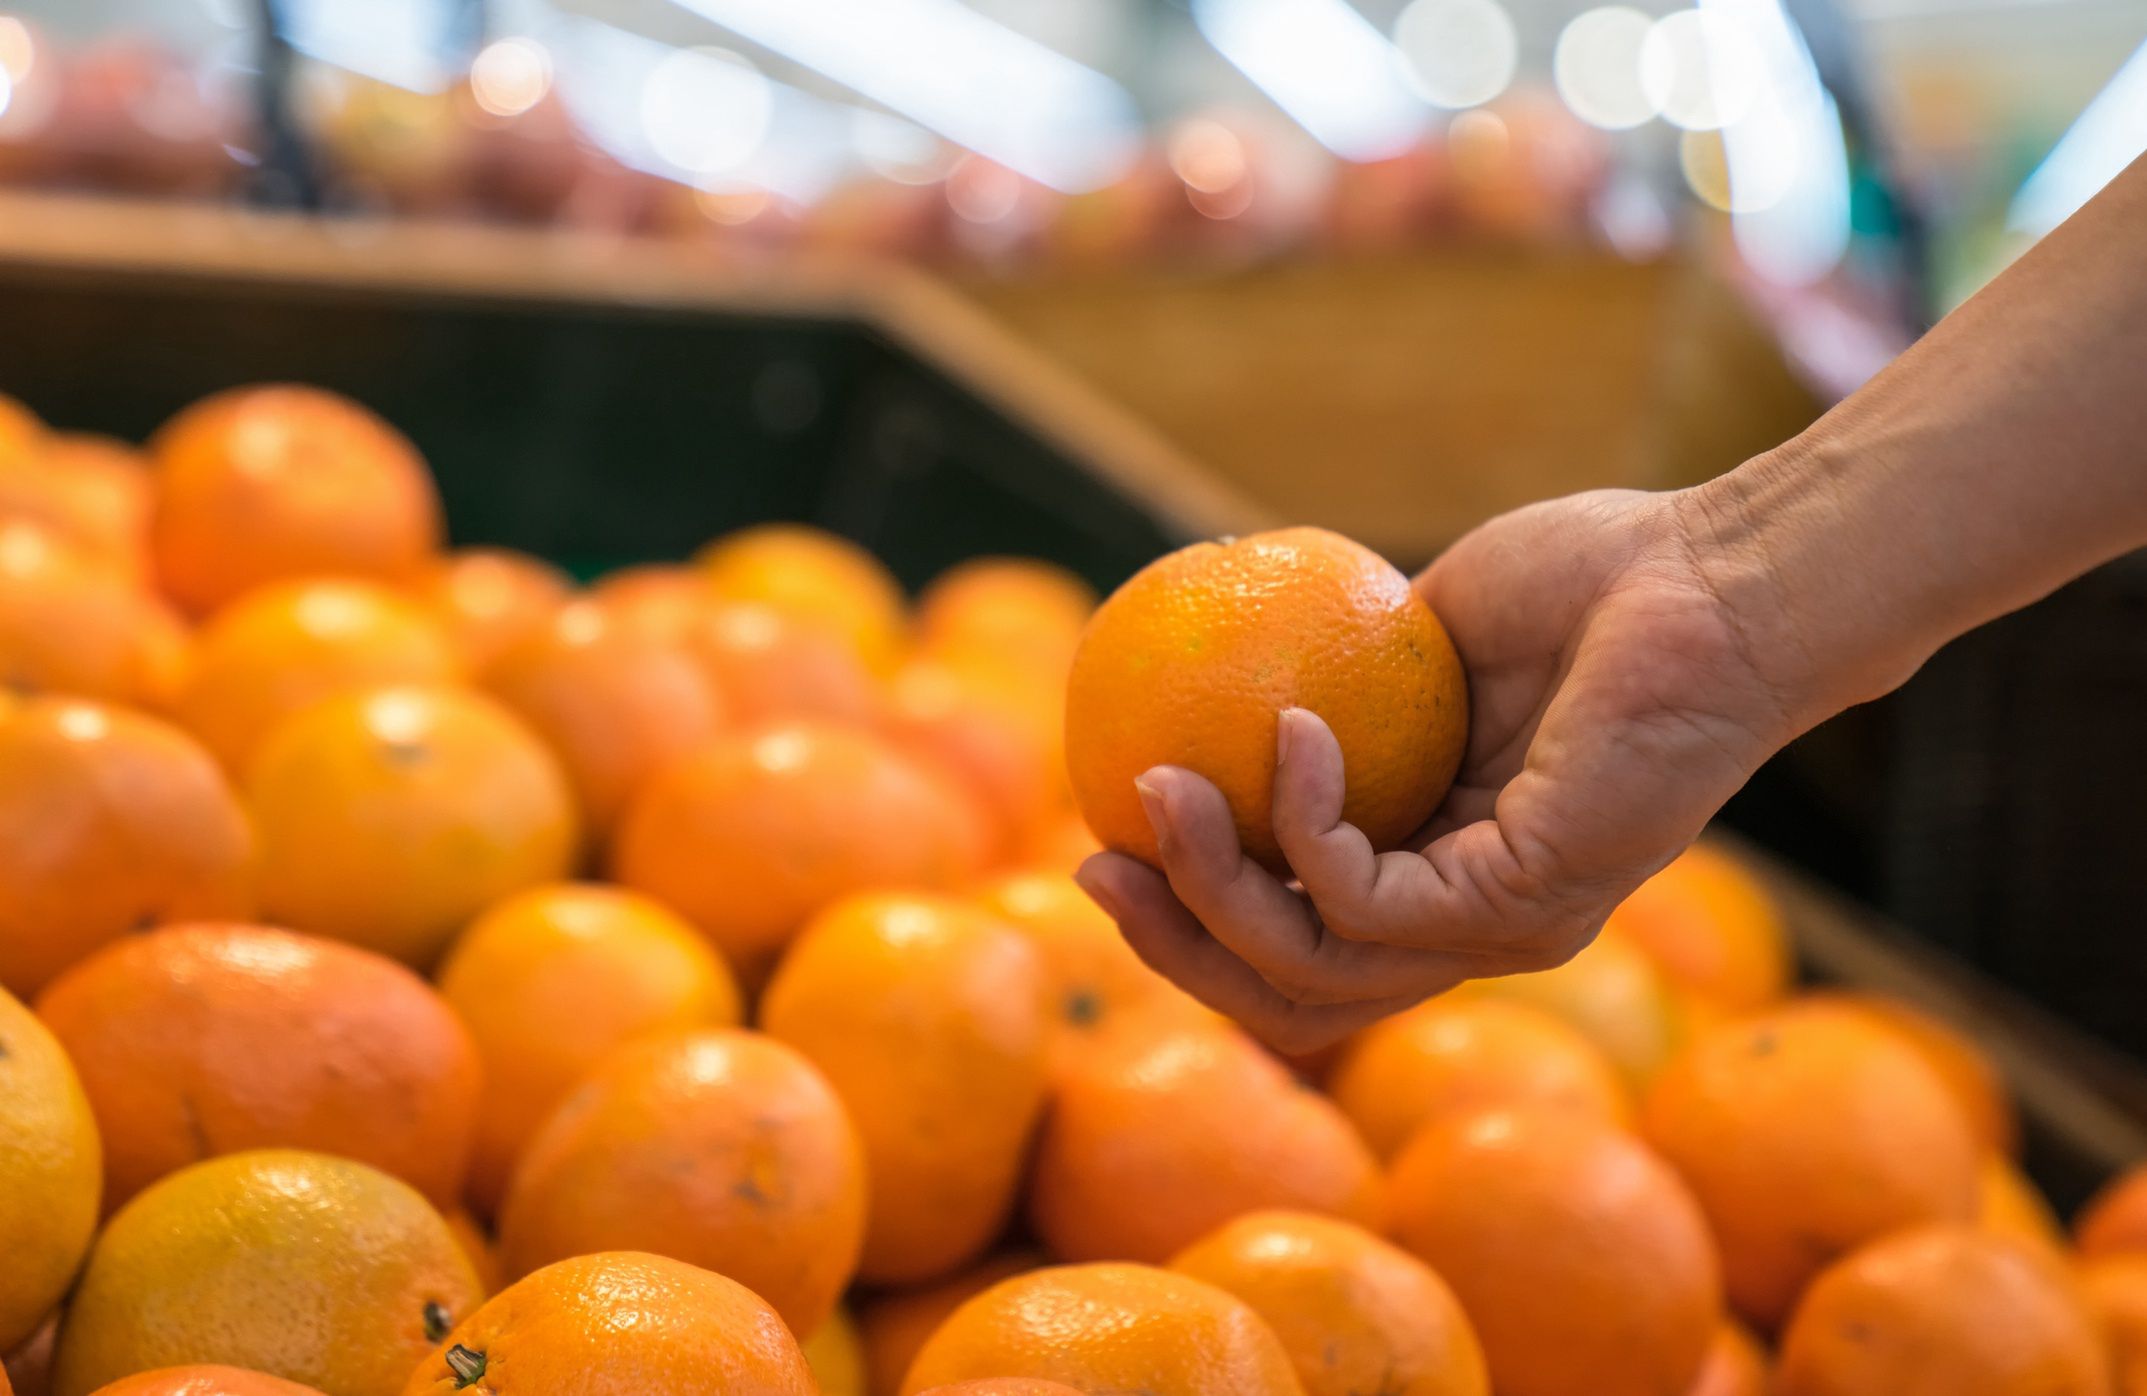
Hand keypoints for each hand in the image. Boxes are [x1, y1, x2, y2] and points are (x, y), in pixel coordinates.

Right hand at [1075, 487, 1806, 1052]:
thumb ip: (1336, 683)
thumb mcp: (1423, 636)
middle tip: (1099, 861)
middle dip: (1176, 945)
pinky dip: (1307, 818)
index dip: (1193, 919)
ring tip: (1160, 789)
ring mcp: (1504, 929)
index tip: (1110, 839)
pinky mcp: (1528, 905)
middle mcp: (1473, 926)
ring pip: (1315, 971)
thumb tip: (1219, 679)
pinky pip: (1369, 898)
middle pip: (1290, 997)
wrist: (1719, 575)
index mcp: (1445, 873)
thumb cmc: (1591, 582)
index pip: (1301, 946)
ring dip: (1212, 888)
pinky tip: (1295, 729)